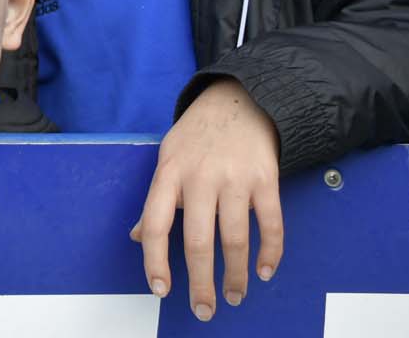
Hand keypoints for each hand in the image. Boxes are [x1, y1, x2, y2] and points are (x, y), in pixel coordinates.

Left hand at [130, 79, 282, 321]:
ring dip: (235, 274)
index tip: (160, 290)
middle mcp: (200, 177)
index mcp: (169, 173)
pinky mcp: (266, 178)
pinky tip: (264, 271)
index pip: (154, 224)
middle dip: (200, 282)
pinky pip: (271, 224)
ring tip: (234, 295)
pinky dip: (270, 252)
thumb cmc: (197, 135)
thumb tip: (137, 235)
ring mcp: (235, 178)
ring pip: (234, 239)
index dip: (154, 261)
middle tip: (204, 310)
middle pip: (196, 241)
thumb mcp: (167, 157)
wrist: (240, 98)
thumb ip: (156, 198)